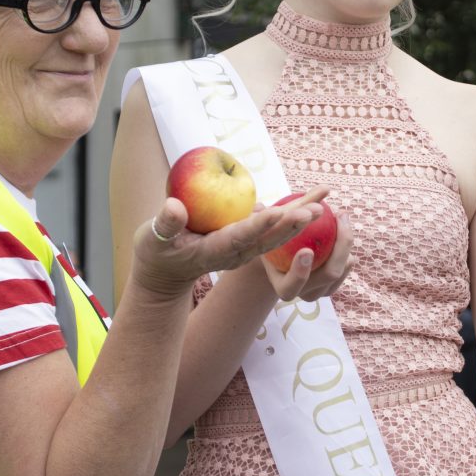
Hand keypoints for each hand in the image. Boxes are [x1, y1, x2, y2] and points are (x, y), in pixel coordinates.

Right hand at [129, 191, 326, 300]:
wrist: (166, 273)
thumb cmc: (156, 253)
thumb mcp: (152, 240)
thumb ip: (164, 225)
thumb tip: (173, 206)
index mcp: (215, 251)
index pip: (241, 237)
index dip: (259, 226)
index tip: (277, 213)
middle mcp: (236, 252)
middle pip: (269, 239)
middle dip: (292, 224)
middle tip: (315, 209)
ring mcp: (244, 249)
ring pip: (277, 234)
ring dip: (300, 219)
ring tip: (324, 202)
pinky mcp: (248, 242)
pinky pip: (275, 228)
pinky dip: (293, 216)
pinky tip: (313, 202)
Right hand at [258, 194, 353, 303]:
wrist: (281, 259)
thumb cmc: (271, 243)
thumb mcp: (264, 233)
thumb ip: (259, 221)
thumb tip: (258, 207)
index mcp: (284, 288)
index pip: (291, 286)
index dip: (300, 273)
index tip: (306, 250)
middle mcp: (305, 294)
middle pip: (329, 274)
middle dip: (339, 247)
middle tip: (338, 217)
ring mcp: (322, 290)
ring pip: (342, 268)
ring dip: (345, 242)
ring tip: (340, 216)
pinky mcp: (335, 283)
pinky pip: (348, 264)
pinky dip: (347, 245)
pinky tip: (342, 223)